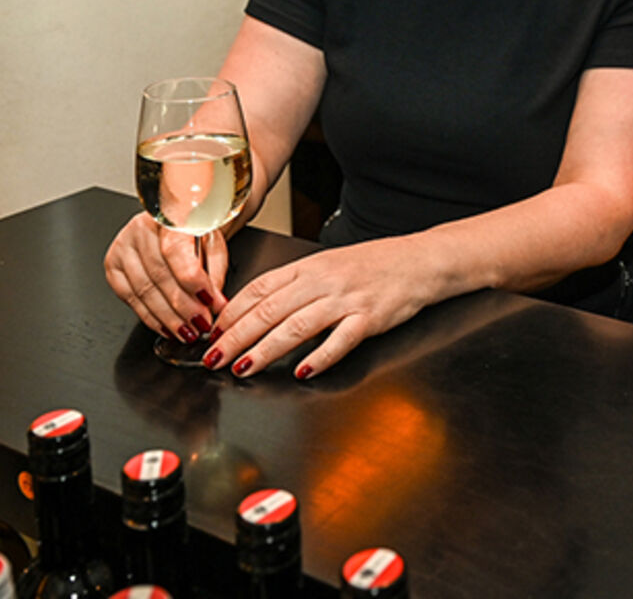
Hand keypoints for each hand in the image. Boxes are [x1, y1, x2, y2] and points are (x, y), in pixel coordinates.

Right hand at [105, 213, 228, 343]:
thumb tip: (216, 304)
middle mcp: (141, 229)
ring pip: (144, 290)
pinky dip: (149, 316)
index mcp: (169, 216)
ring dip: (167, 317)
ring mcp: (123, 246)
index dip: (192, 280)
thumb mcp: (214, 245)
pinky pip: (129, 297)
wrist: (175, 221)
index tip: (209, 302)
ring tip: (187, 331)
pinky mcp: (113, 264)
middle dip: (183, 307)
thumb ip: (216, 274)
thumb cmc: (195, 231)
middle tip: (201, 324)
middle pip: (159, 275)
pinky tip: (165, 326)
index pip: (175, 251)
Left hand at [202, 238, 437, 379]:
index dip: (232, 313)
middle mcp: (323, 281)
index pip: (260, 289)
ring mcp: (347, 299)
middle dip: (236, 337)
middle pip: (270, 310)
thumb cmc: (373, 266)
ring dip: (266, 349)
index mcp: (309, 266)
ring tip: (244, 368)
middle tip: (214, 357)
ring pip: (297, 326)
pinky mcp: (370, 318)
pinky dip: (320, 357)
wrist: (420, 261)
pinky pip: (341, 339)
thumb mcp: (328, 266)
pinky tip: (303, 371)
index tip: (212, 333)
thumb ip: (295, 286)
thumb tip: (256, 311)